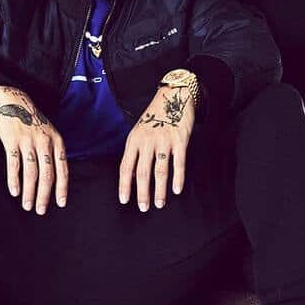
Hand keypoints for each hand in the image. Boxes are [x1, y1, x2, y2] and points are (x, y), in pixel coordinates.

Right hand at [0, 86, 67, 214]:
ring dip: (29, 192)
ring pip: (31, 173)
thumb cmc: (33, 121)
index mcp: (57, 141)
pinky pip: (14, 164)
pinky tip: (14, 191)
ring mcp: (28, 141)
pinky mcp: (12, 141)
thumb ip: (54, 152)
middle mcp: (45, 142)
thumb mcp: (50, 133)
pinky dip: (14, 180)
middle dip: (44, 195)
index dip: (62, 188)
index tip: (60, 203)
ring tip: (27, 205)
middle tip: (41, 210)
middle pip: (47, 175)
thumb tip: (57, 179)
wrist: (14, 101)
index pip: (62, 169)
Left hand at [118, 85, 195, 210]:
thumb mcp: (138, 131)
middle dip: (142, 193)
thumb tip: (133, 176)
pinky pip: (179, 164)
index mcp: (134, 140)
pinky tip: (177, 190)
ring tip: (159, 204)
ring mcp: (164, 141)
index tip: (124, 200)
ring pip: (160, 171)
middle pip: (143, 173)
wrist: (173, 96)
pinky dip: (178, 178)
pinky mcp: (180, 141)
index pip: (126, 167)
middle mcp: (147, 142)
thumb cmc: (154, 117)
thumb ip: (135, 152)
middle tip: (143, 208)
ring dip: (159, 190)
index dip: (125, 185)